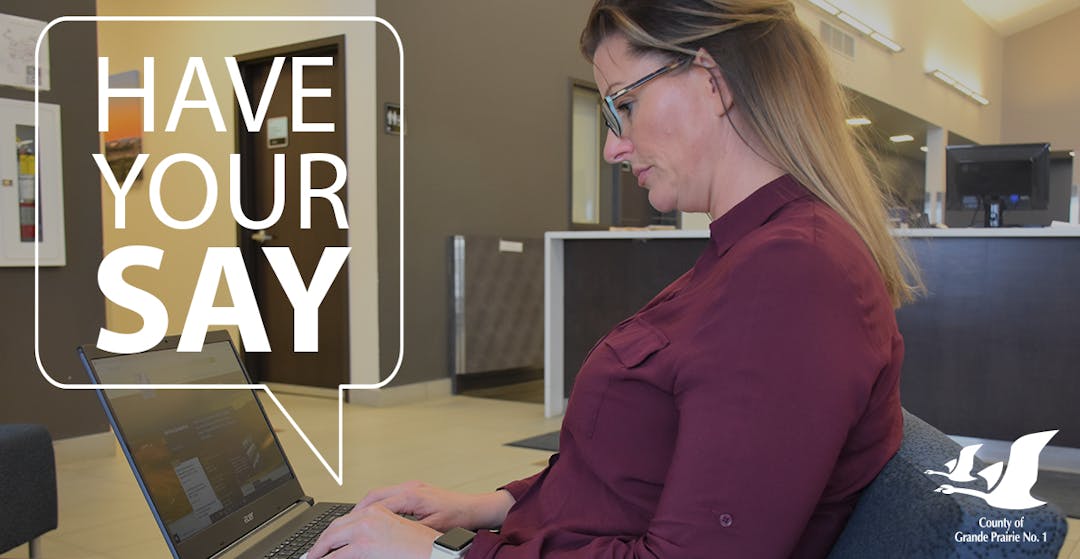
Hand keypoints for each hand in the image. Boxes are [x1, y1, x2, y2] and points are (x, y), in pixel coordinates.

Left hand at [305, 503, 438, 558]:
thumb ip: (377, 529)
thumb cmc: (423, 544)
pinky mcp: (364, 545)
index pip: (346, 519)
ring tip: (313, 558)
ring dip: (319, 550)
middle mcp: (369, 515)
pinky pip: (336, 556)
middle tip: (314, 552)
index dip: (332, 532)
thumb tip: (359, 544)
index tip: (326, 541)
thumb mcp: (397, 529)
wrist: (436, 550)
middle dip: (321, 541)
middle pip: (334, 527)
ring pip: (331, 539)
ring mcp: (364, 529)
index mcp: (377, 510)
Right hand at [357, 481, 514, 531]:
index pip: (375, 505)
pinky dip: (375, 505)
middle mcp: (409, 488)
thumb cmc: (459, 518)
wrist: (474, 508)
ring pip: (377, 494)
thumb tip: (386, 541)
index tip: (346, 530)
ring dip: (363, 508)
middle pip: (372, 496)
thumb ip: (408, 533)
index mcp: (411, 496)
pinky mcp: (414, 490)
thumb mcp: (431, 530)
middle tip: (341, 528)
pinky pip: (387, 495)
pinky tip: (371, 517)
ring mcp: (411, 487)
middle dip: (354, 512)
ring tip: (351, 523)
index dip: (358, 519)